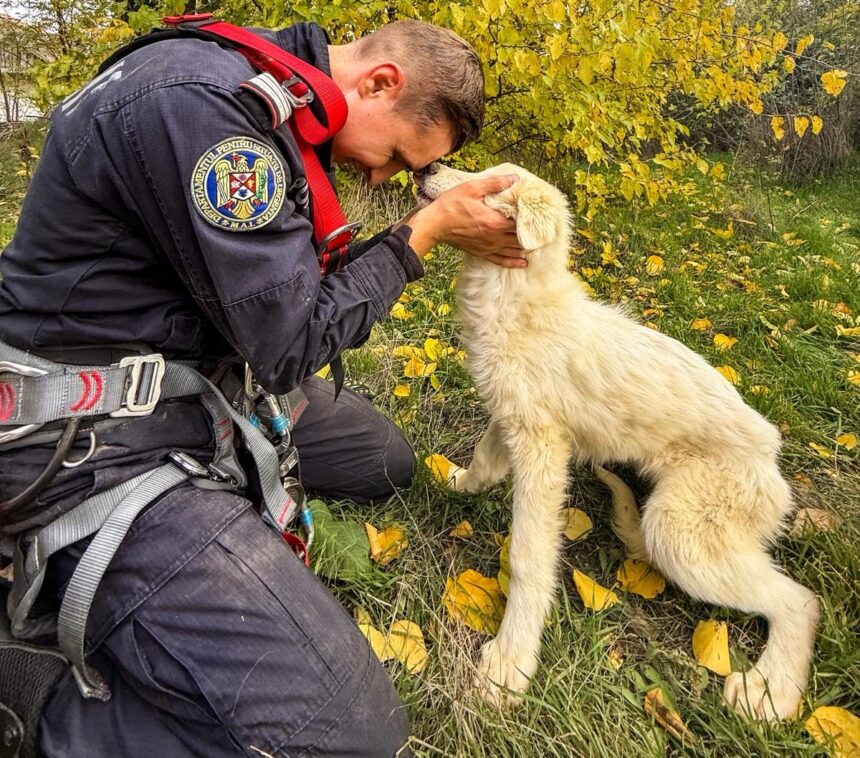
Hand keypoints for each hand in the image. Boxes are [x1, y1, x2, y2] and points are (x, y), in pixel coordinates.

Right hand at [405, 175, 526, 267]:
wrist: (434, 225)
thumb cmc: (451, 205)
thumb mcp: (473, 188)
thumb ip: (495, 183)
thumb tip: (515, 179)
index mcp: (495, 221)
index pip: (521, 222)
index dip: (531, 218)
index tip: (538, 214)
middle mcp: (495, 237)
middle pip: (520, 238)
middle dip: (531, 234)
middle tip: (542, 229)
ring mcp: (488, 247)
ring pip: (513, 250)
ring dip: (525, 247)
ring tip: (536, 243)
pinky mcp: (481, 253)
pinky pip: (501, 260)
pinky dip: (513, 262)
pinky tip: (522, 262)